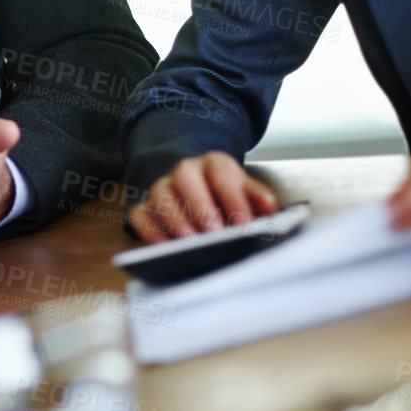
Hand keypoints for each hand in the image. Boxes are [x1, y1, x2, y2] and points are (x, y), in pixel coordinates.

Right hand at [127, 151, 276, 241]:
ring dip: (176, 220)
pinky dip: (150, 231)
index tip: (245, 223)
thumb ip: (258, 199)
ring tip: (191, 243)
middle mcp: (185, 171)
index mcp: (214, 163)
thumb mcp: (247, 192)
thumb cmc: (226, 198)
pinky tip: (166, 246)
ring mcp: (162, 188)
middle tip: (215, 233)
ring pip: (160, 195)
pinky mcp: (145, 207)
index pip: (221, 172)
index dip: (234, 198)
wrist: (200, 193)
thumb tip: (269, 209)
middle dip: (201, 206)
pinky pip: (140, 215)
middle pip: (185, 176)